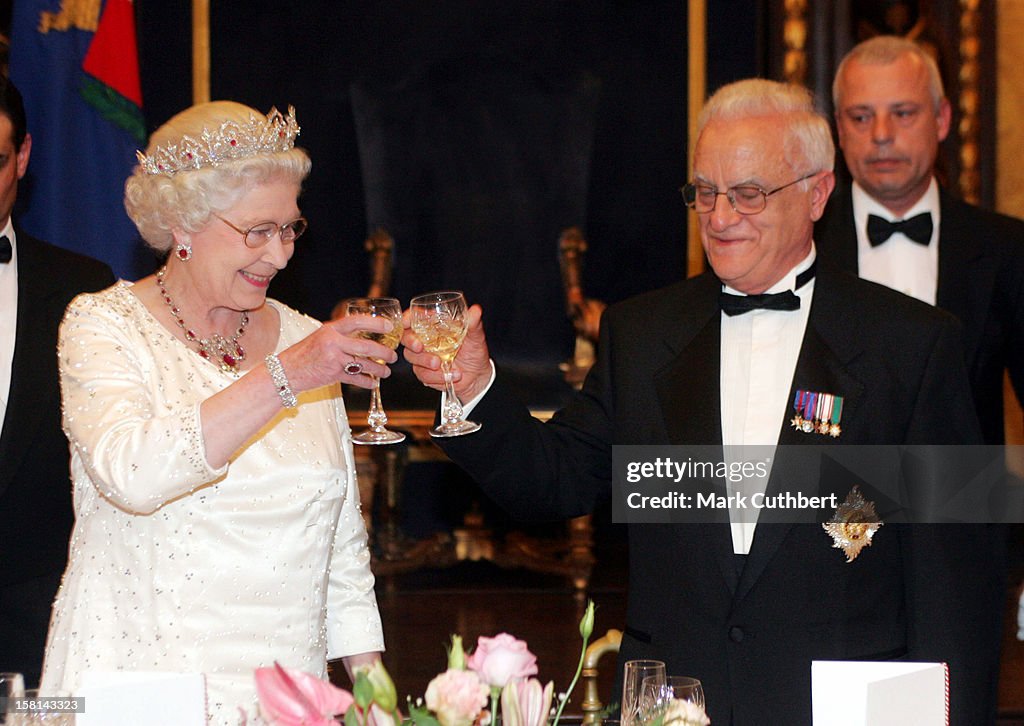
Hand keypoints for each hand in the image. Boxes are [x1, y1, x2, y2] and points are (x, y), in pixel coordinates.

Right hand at [279, 315, 397, 391]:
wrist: (286, 372)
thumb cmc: (305, 354)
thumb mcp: (320, 337)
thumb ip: (339, 335)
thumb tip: (363, 335)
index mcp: (330, 329)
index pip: (357, 321)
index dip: (375, 323)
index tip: (388, 327)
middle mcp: (333, 342)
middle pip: (366, 346)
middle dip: (383, 352)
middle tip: (393, 356)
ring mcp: (333, 359)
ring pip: (363, 364)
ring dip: (378, 369)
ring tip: (386, 372)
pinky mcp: (333, 374)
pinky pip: (356, 378)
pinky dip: (367, 382)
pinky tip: (373, 383)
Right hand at [402, 303, 490, 400]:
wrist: (477, 376)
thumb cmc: (474, 351)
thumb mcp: (476, 336)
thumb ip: (473, 323)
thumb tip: (475, 310)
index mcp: (434, 326)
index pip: (414, 318)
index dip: (406, 318)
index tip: (407, 321)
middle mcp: (425, 339)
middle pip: (406, 337)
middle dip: (411, 342)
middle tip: (420, 347)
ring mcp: (423, 356)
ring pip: (412, 357)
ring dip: (426, 361)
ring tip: (443, 365)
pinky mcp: (424, 372)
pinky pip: (422, 375)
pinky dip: (437, 376)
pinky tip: (451, 375)